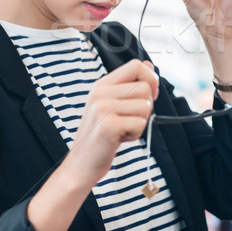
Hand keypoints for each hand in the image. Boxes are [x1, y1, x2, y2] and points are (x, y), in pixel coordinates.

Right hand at [66, 59, 158, 185]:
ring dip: (140, 122)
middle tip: (129, 119)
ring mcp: (102, 108)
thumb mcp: (113, 104)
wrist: (81, 164)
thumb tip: (149, 66)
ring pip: (146, 106)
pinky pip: (140, 124)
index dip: (150, 79)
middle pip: (145, 87)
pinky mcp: (108, 126)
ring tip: (122, 129)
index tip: (149, 95)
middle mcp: (100, 93)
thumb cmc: (101, 135)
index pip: (136, 66)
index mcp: (102, 84)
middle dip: (146, 106)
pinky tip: (119, 138)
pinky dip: (135, 135)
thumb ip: (130, 85)